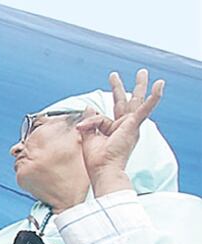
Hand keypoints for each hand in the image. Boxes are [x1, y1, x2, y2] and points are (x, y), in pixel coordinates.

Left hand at [76, 69, 163, 193]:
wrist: (103, 171)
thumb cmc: (97, 160)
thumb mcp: (88, 136)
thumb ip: (89, 122)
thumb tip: (88, 106)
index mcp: (115, 131)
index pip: (102, 117)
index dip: (92, 118)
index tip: (83, 126)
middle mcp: (125, 127)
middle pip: (124, 103)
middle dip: (119, 88)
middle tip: (114, 75)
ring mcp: (130, 125)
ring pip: (134, 101)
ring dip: (139, 86)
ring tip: (143, 72)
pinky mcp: (133, 125)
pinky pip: (145, 108)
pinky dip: (153, 97)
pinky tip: (159, 85)